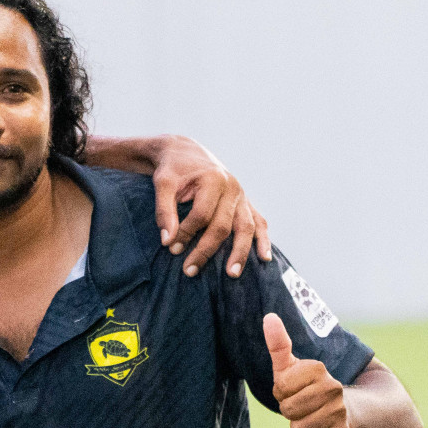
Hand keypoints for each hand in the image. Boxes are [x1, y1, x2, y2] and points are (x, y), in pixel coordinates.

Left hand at [149, 135, 271, 277]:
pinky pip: (259, 223)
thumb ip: (164, 210)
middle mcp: (233, 188)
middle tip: (189, 270)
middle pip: (223, 225)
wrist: (186, 153)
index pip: (202, 214)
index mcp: (214, 179)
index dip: (186, 233)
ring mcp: (242, 197)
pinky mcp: (245, 203)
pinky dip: (262, 241)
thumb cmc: (173, 169)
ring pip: (246, 227)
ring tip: (231, 274)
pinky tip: (264, 259)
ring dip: (239, 252)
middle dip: (206, 250)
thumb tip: (167, 240)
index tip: (171, 248)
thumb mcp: (163, 184)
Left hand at [265, 313, 349, 427]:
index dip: (282, 391)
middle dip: (290, 410)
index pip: (281, 388)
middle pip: (289, 410)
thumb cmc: (309, 386)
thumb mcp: (291, 366)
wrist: (346, 409)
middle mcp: (334, 389)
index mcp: (318, 369)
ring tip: (311, 416)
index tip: (294, 387)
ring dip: (299, 427)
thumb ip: (278, 344)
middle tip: (303, 403)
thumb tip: (268, 317)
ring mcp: (341, 413)